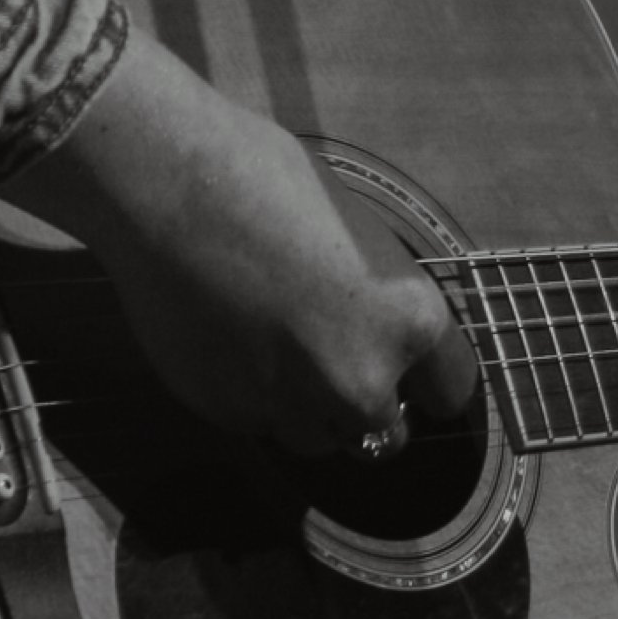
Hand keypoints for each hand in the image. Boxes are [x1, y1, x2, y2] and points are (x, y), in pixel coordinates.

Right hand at [8, 25, 479, 456]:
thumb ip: (377, 299)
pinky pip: (255, 420)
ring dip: (305, 409)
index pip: (451, 390)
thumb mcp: (356, 231)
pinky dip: (248, 395)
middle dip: (366, 405)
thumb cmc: (266, 180)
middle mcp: (359, 380)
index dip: (426, 376)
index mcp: (408, 322)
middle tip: (332, 360)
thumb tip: (378, 333)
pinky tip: (226, 339)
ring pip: (316, 439)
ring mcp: (290, 405)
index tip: (409, 370)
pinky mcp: (227, 414)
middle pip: (385, 435)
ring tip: (272, 345)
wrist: (166, 186)